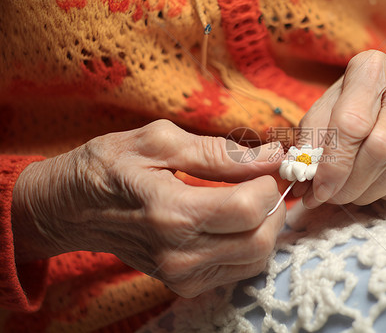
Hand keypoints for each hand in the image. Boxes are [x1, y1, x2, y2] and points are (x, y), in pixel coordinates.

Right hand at [11, 119, 284, 297]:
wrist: (72, 209)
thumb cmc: (111, 166)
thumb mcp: (159, 141)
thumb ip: (220, 151)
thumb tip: (272, 155)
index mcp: (171, 212)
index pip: (248, 208)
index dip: (268, 182)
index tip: (265, 164)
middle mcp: (179, 254)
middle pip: (260, 240)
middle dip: (273, 205)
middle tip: (261, 181)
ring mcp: (181, 275)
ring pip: (256, 258)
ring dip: (265, 226)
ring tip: (248, 198)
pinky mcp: (184, 285)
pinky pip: (240, 269)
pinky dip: (249, 242)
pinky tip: (233, 220)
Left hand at [296, 50, 385, 206]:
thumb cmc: (350, 106)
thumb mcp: (323, 114)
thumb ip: (310, 143)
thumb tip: (301, 184)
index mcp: (371, 69)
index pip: (352, 123)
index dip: (334, 164)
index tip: (319, 190)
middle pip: (381, 148)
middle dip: (351, 183)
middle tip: (332, 197)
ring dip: (370, 191)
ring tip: (350, 193)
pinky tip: (375, 185)